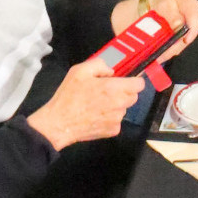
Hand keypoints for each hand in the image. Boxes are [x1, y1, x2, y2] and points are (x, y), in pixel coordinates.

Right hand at [26, 58, 144, 150]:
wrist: (58, 124)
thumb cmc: (69, 96)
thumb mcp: (80, 71)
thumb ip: (100, 65)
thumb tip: (111, 71)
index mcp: (115, 88)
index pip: (139, 84)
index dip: (133, 81)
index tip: (124, 81)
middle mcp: (120, 105)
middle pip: (133, 96)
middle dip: (124, 92)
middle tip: (107, 91)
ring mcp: (117, 119)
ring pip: (124, 109)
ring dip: (116, 105)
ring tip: (97, 105)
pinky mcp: (112, 131)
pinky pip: (116, 121)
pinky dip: (110, 118)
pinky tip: (96, 116)